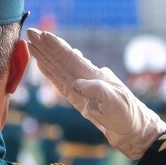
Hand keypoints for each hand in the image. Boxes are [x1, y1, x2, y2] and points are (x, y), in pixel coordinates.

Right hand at [26, 29, 165, 160]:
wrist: (135, 132)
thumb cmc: (129, 116)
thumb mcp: (115, 103)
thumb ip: (96, 91)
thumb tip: (75, 84)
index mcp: (94, 76)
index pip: (70, 58)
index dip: (55, 46)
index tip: (42, 35)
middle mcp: (86, 78)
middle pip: (62, 59)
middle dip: (46, 47)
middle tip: (31, 32)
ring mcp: (82, 89)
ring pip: (59, 69)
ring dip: (45, 58)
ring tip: (32, 46)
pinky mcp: (79, 100)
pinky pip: (60, 84)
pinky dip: (50, 74)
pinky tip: (42, 66)